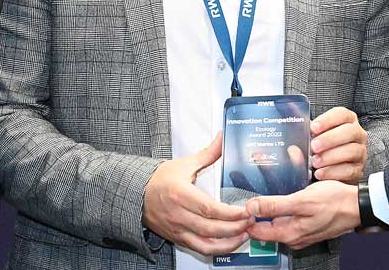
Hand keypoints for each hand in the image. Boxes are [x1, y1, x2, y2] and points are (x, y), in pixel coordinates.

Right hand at [142, 133, 249, 254]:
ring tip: (245, 234)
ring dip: (229, 242)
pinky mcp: (178, 238)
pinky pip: (200, 249)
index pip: (210, 209)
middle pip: (211, 228)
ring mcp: (178, 229)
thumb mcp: (184, 164)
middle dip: (235, 227)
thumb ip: (207, 154)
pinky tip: (230, 243)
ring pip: (207, 243)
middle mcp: (179, 214)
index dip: (230, 213)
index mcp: (180, 194)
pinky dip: (217, 249)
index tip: (246, 211)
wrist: (137, 194)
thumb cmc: (159, 179)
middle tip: (251, 221)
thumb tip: (222, 139)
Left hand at [245, 180, 360, 249]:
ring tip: (262, 193)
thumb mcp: (302, 201)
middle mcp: (294, 237)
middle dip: (255, 213)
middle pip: (265, 228)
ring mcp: (301, 232)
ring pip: (276, 223)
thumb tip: (252, 207)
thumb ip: (275, 206)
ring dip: (268, 210)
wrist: (358, 205)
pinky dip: (281, 209)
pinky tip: (281, 197)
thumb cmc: (335, 202)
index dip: (245, 219)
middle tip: (248, 194)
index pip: (256, 232)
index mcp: (289, 234)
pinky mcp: (307, 225)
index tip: (239, 204)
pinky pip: (287, 219)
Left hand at [308, 106, 367, 181]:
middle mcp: (357, 134)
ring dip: (331, 156)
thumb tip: (292, 139)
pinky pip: (349, 170)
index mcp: (347, 121)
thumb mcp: (314, 136)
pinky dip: (333, 172)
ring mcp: (360, 152)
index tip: (313, 128)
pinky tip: (320, 173)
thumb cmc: (323, 148)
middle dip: (330, 139)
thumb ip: (304, 133)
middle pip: (349, 131)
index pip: (342, 114)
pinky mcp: (358, 170)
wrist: (332, 169)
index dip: (328, 120)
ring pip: (352, 151)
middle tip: (313, 147)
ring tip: (315, 162)